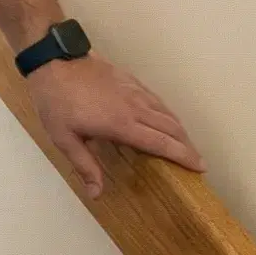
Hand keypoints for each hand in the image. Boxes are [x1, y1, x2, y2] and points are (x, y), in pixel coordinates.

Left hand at [25, 53, 202, 196]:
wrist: (55, 60)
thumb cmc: (56, 101)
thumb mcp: (63, 138)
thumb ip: (84, 165)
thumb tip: (97, 194)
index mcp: (122, 125)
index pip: (161, 144)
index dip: (183, 156)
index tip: (200, 167)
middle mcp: (135, 108)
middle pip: (172, 128)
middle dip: (188, 146)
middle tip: (198, 161)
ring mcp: (134, 91)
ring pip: (167, 112)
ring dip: (180, 130)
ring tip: (186, 144)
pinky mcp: (130, 80)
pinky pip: (156, 99)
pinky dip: (168, 112)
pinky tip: (166, 118)